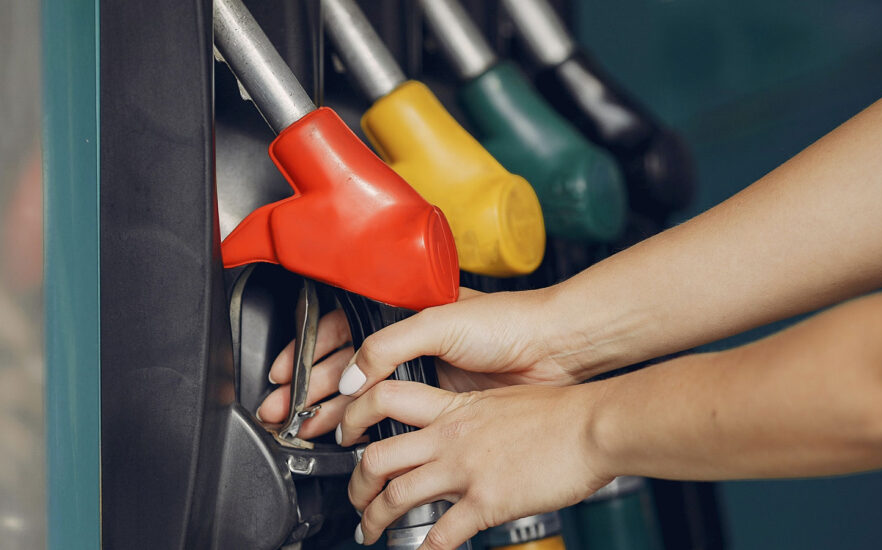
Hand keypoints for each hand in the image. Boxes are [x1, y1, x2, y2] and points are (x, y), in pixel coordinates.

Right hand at [259, 287, 580, 437]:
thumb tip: (352, 377)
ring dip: (331, 409)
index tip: (285, 373)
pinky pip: (391, 414)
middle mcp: (409, 340)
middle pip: (346, 365)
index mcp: (403, 310)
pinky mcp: (439, 400)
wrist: (553, 350)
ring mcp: (423, 372)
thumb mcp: (439, 322)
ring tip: (305, 427)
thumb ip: (389, 347)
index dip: (310, 352)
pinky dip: (365, 425)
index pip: (342, 328)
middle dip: (309, 387)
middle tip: (282, 410)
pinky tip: (348, 436)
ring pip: (364, 393)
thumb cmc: (507, 322)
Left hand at [338, 381, 611, 547]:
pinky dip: (423, 549)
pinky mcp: (486, 501)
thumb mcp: (503, 402)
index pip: (385, 398)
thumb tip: (462, 431)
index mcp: (453, 408)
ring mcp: (464, 469)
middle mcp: (450, 436)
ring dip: (374, 519)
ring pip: (395, 494)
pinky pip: (440, 533)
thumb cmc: (559, 412)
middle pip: (377, 456)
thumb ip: (474, 417)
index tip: (348, 435)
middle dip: (356, 483)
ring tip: (371, 531)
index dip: (355, 417)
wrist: (592, 426)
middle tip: (357, 497)